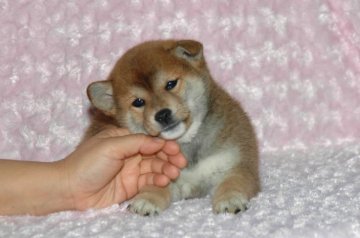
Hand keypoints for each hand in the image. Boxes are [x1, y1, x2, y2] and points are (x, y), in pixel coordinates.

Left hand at [61, 127, 186, 210]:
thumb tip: (159, 141)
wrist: (70, 190)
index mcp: (124, 139)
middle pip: (155, 153)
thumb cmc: (87, 163)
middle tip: (181, 162)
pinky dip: (158, 180)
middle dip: (170, 157)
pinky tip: (164, 180)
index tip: (175, 149)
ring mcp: (131, 170)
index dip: (164, 144)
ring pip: (155, 167)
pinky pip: (149, 181)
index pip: (149, 140)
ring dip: (166, 169)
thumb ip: (137, 142)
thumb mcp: (112, 146)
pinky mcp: (131, 186)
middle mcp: (130, 154)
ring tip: (174, 173)